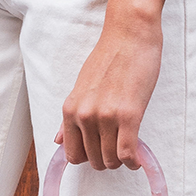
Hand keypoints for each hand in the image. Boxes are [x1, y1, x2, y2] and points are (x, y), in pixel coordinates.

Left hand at [57, 0, 165, 169]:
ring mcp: (106, 116)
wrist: (129, 33)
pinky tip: (138, 158)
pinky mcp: (128, 116)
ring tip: (129, 150)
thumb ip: (71, 117)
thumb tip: (58, 141)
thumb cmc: (110, 58)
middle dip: (107, 160)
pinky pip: (127, 154)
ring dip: (122, 161)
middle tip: (118, 149)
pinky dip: (133, 162)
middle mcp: (85, 115)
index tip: (100, 152)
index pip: (73, 155)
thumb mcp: (82, 87)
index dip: (88, 159)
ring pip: (111, 160)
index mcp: (71, 109)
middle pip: (94, 161)